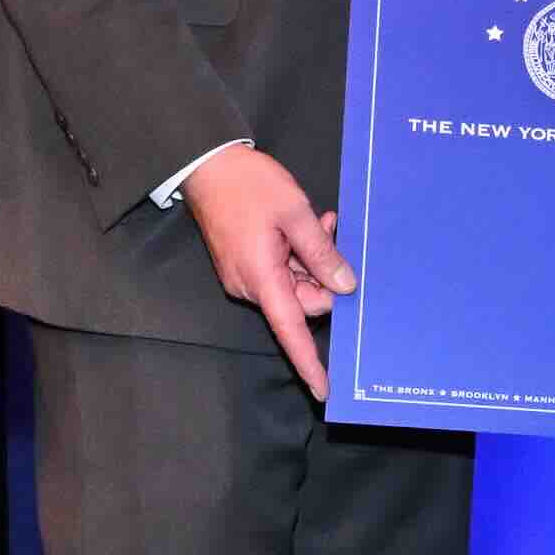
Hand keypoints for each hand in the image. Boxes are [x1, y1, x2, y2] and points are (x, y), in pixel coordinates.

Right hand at [185, 144, 354, 399]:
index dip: (309, 363)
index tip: (324, 390)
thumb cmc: (249, 186)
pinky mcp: (243, 264)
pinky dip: (296, 255)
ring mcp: (244, 276)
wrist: (208, 165)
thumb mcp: (294, 213)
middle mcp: (250, 287)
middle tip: (329, 230)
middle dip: (322, 275)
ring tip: (319, 221)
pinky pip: (280, 272)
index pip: (291, 332)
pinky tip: (305, 226)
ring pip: (293, 284)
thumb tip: (346, 286)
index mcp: (261, 279)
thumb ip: (321, 252)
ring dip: (311, 259)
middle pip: (301, 302)